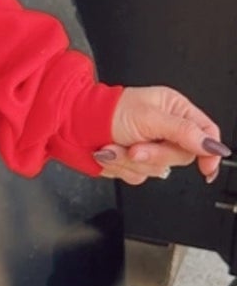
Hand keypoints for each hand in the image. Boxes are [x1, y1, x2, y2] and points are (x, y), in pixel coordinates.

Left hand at [93, 86, 231, 186]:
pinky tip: (112, 154)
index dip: (209, 151)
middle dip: (155, 155)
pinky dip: (122, 168)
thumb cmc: (107, 111)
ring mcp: (149, 148)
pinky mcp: (134, 163)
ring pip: (157, 170)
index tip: (206, 167)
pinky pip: (138, 176)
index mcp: (174, 109)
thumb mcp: (150, 118)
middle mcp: (165, 128)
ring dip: (132, 161)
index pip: (206, 133)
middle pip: (181, 156)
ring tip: (117, 147)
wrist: (73, 124)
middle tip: (136, 147)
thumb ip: (183, 132)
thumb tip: (211, 144)